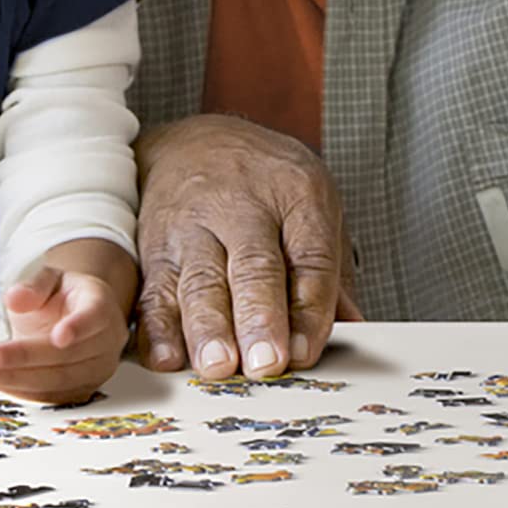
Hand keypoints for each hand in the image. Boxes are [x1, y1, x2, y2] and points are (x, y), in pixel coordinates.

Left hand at [0, 262, 129, 403]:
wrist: (74, 318)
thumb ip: (33, 286)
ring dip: (16, 378)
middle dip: (24, 358)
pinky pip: (51, 396)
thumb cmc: (63, 298)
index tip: (58, 337)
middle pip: (67, 356)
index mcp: (100, 305)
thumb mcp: (49, 280)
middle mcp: (105, 341)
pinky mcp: (82, 390)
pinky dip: (20, 390)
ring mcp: (96, 369)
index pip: (94, 317)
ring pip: (58, 380)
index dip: (78, 327)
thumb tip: (15, 298)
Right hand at [133, 115, 360, 380]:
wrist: (191, 142)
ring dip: (208, 328)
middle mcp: (243, 206)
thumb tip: (354, 331)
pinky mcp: (154, 247)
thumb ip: (330, 273)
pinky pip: (154, 290)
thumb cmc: (265, 185)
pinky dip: (157, 328)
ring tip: (217, 365)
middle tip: (266, 362)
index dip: (309, 308)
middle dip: (258, 317)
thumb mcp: (311, 204)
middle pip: (254, 266)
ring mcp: (193, 225)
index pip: (310, 256)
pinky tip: (167, 358)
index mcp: (297, 193)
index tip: (305, 353)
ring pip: (200, 280)